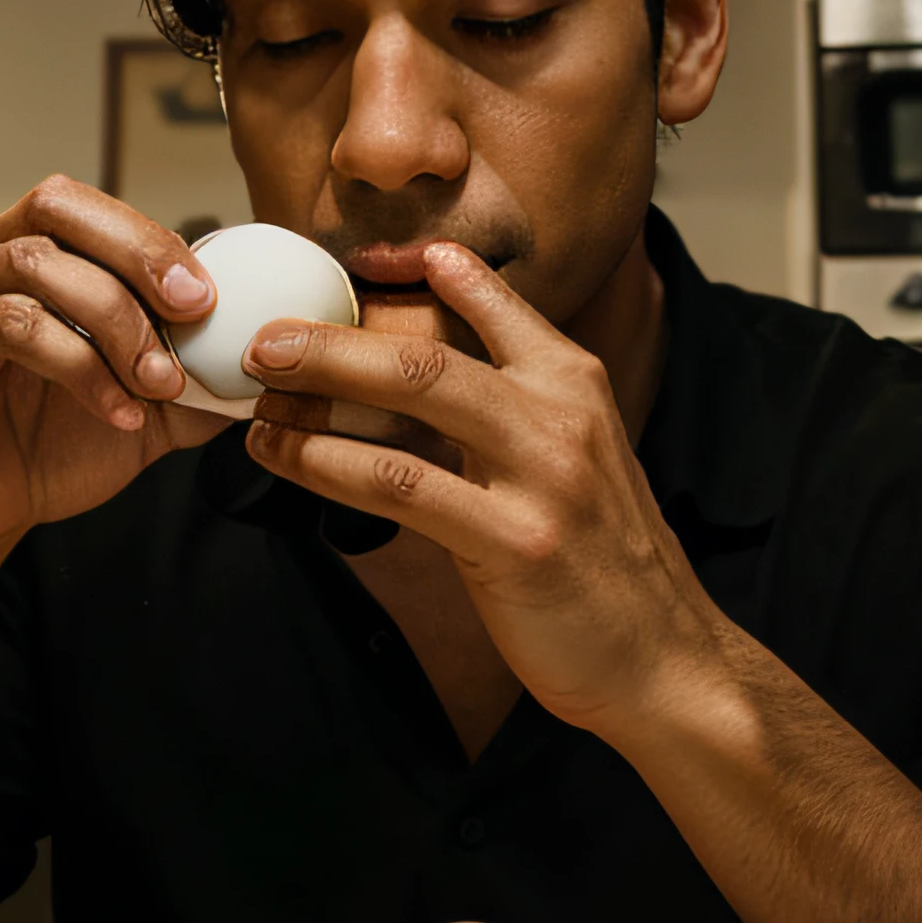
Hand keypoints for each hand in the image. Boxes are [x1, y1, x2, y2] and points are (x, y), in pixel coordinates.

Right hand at [0, 177, 226, 569]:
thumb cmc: (33, 455)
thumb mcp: (137, 407)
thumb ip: (188, 375)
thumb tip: (255, 357)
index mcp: (13, 252)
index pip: (85, 209)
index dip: (152, 241)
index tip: (208, 298)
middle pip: (56, 209)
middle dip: (139, 254)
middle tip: (192, 311)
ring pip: (37, 266)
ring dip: (117, 324)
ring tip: (156, 383)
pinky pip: (7, 324)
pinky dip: (77, 365)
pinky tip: (114, 409)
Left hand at [242, 243, 723, 738]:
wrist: (663, 659)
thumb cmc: (604, 564)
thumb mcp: (581, 459)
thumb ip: (519, 406)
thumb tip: (439, 371)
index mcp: (576, 382)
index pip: (496, 302)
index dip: (430, 275)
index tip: (363, 263)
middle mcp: (562, 414)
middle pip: (428, 350)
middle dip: (334, 338)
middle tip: (266, 340)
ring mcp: (542, 475)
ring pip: (412, 400)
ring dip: (319, 391)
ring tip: (258, 396)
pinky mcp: (514, 540)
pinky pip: (401, 486)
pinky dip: (329, 465)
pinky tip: (286, 458)